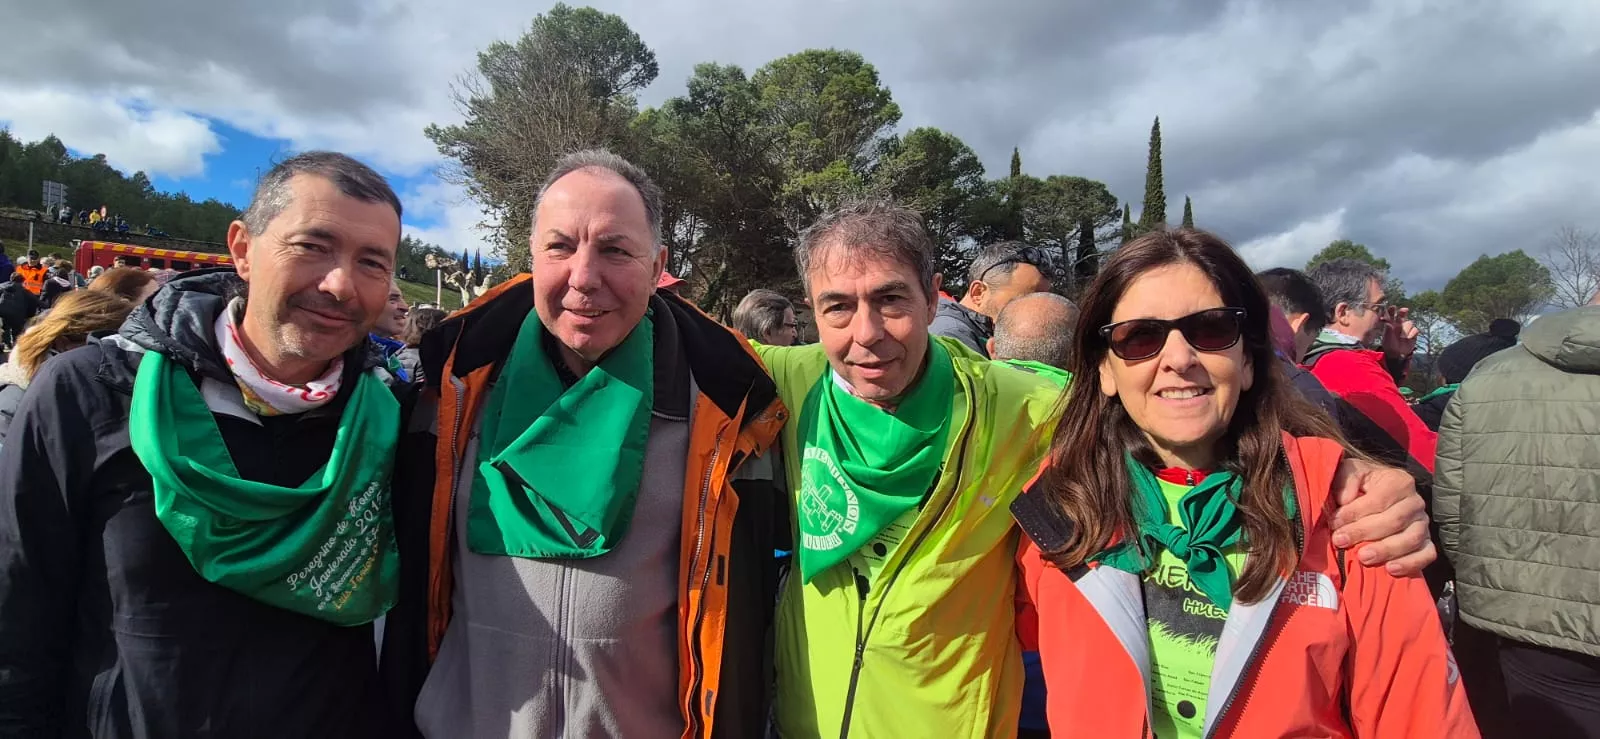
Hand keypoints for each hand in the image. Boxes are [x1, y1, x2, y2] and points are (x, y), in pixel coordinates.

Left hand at [1328, 458, 1434, 576]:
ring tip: (1363, 558)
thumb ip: (1345, 480)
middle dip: (1364, 533)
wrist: (1374, 494)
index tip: (1335, 523)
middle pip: (1394, 521)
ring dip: (1385, 550)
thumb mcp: (1350, 473)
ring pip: (1411, 539)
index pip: (1379, 500)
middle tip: (1342, 542)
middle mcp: (1415, 502)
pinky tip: (1391, 569)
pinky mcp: (1427, 542)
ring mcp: (1423, 523)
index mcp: (1399, 481)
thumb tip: (1345, 499)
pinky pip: (1427, 554)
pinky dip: (1410, 563)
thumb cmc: (1359, 484)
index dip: (1355, 513)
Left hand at [1382, 307, 1418, 356]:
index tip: (1393, 307)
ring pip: (1409, 323)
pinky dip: (1412, 334)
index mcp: (1390, 324)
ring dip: (1406, 329)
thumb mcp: (1387, 339)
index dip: (1392, 310)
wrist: (1397, 354)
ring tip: (1401, 337)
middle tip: (1404, 310)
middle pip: (1402, 314)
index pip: (1391, 314)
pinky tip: (1408, 339)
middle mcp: (1399, 324)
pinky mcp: (1413, 333)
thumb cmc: (1389, 345)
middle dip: (1403, 311)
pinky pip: (1415, 330)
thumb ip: (1388, 331)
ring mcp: (1406, 328)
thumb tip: (1388, 324)